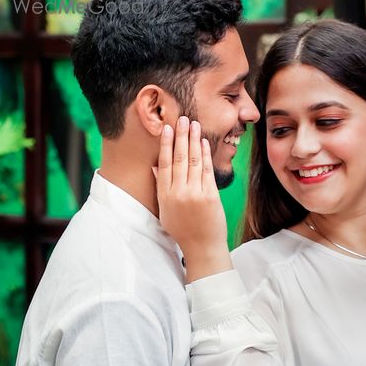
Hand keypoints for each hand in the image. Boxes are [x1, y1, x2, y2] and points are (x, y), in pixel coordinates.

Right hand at [155, 117, 229, 278]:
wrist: (202, 246)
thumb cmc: (183, 229)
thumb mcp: (165, 210)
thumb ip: (161, 187)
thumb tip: (156, 166)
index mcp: (165, 196)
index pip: (164, 164)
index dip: (165, 145)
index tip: (166, 129)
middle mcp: (178, 193)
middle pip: (178, 158)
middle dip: (180, 136)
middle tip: (182, 119)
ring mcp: (195, 194)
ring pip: (193, 161)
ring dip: (194, 140)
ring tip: (194, 124)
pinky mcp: (210, 196)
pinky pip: (207, 170)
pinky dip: (205, 155)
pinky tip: (204, 142)